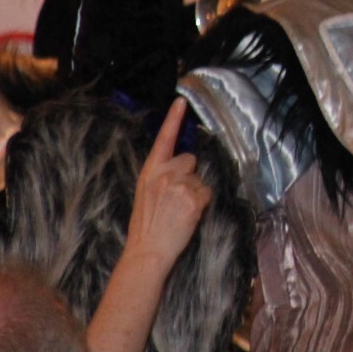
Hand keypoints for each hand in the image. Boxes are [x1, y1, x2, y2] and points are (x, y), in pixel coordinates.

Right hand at [125, 98, 211, 266]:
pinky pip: (206, 193)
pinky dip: (202, 204)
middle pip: (190, 159)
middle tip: (176, 197)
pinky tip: (188, 216)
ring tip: (180, 211)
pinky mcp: (193, 198)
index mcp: (150, 171)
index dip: (174, 119)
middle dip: (189, 174)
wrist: (147, 251)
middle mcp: (165, 174)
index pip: (163, 139)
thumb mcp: (146, 193)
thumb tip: (181, 166)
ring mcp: (180, 185)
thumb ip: (161, 175)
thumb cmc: (146, 225)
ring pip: (200, 179)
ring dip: (195, 192)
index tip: (182, 100)